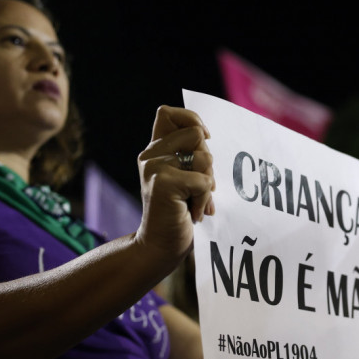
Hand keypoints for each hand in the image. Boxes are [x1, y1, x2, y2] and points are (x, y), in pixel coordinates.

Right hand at [136, 106, 214, 259]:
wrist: (160, 245)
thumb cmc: (179, 212)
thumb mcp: (186, 177)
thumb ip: (191, 156)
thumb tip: (207, 135)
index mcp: (156, 149)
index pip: (168, 112)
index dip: (191, 119)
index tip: (204, 139)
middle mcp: (150, 154)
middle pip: (197, 135)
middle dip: (208, 163)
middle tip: (198, 187)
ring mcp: (154, 167)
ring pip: (204, 159)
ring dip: (207, 184)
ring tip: (193, 201)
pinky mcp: (162, 182)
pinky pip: (203, 182)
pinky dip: (205, 199)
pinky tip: (192, 211)